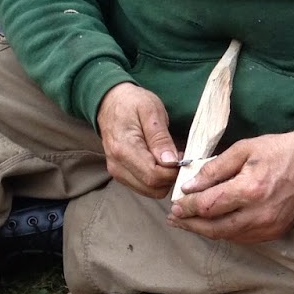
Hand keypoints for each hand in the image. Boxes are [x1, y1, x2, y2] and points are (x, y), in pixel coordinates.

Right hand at [96, 82, 180, 196]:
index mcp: (124, 149)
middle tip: (179, 157)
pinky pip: (145, 187)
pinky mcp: (121, 175)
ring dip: (165, 180)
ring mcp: (117, 172)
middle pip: (153, 188)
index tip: (183, 156)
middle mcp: (117, 166)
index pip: (154, 176)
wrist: (110, 102)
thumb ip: (160, 138)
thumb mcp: (151, 111)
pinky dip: (157, 180)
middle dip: (171, 177)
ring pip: (150, 191)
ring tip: (169, 158)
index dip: (173, 171)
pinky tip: (160, 162)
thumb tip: (170, 162)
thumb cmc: (132, 103)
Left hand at [170, 130, 293, 243]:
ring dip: (206, 231)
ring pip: (227, 236)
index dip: (187, 207)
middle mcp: (258, 214)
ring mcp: (268, 226)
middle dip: (191, 224)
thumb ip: (215, 168)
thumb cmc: (281, 150)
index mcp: (249, 190)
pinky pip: (243, 238)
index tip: (175, 204)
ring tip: (190, 223)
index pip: (208, 206)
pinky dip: (225, 233)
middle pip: (213, 228)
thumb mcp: (245, 149)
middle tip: (175, 219)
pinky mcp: (275, 232)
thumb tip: (190, 186)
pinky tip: (215, 225)